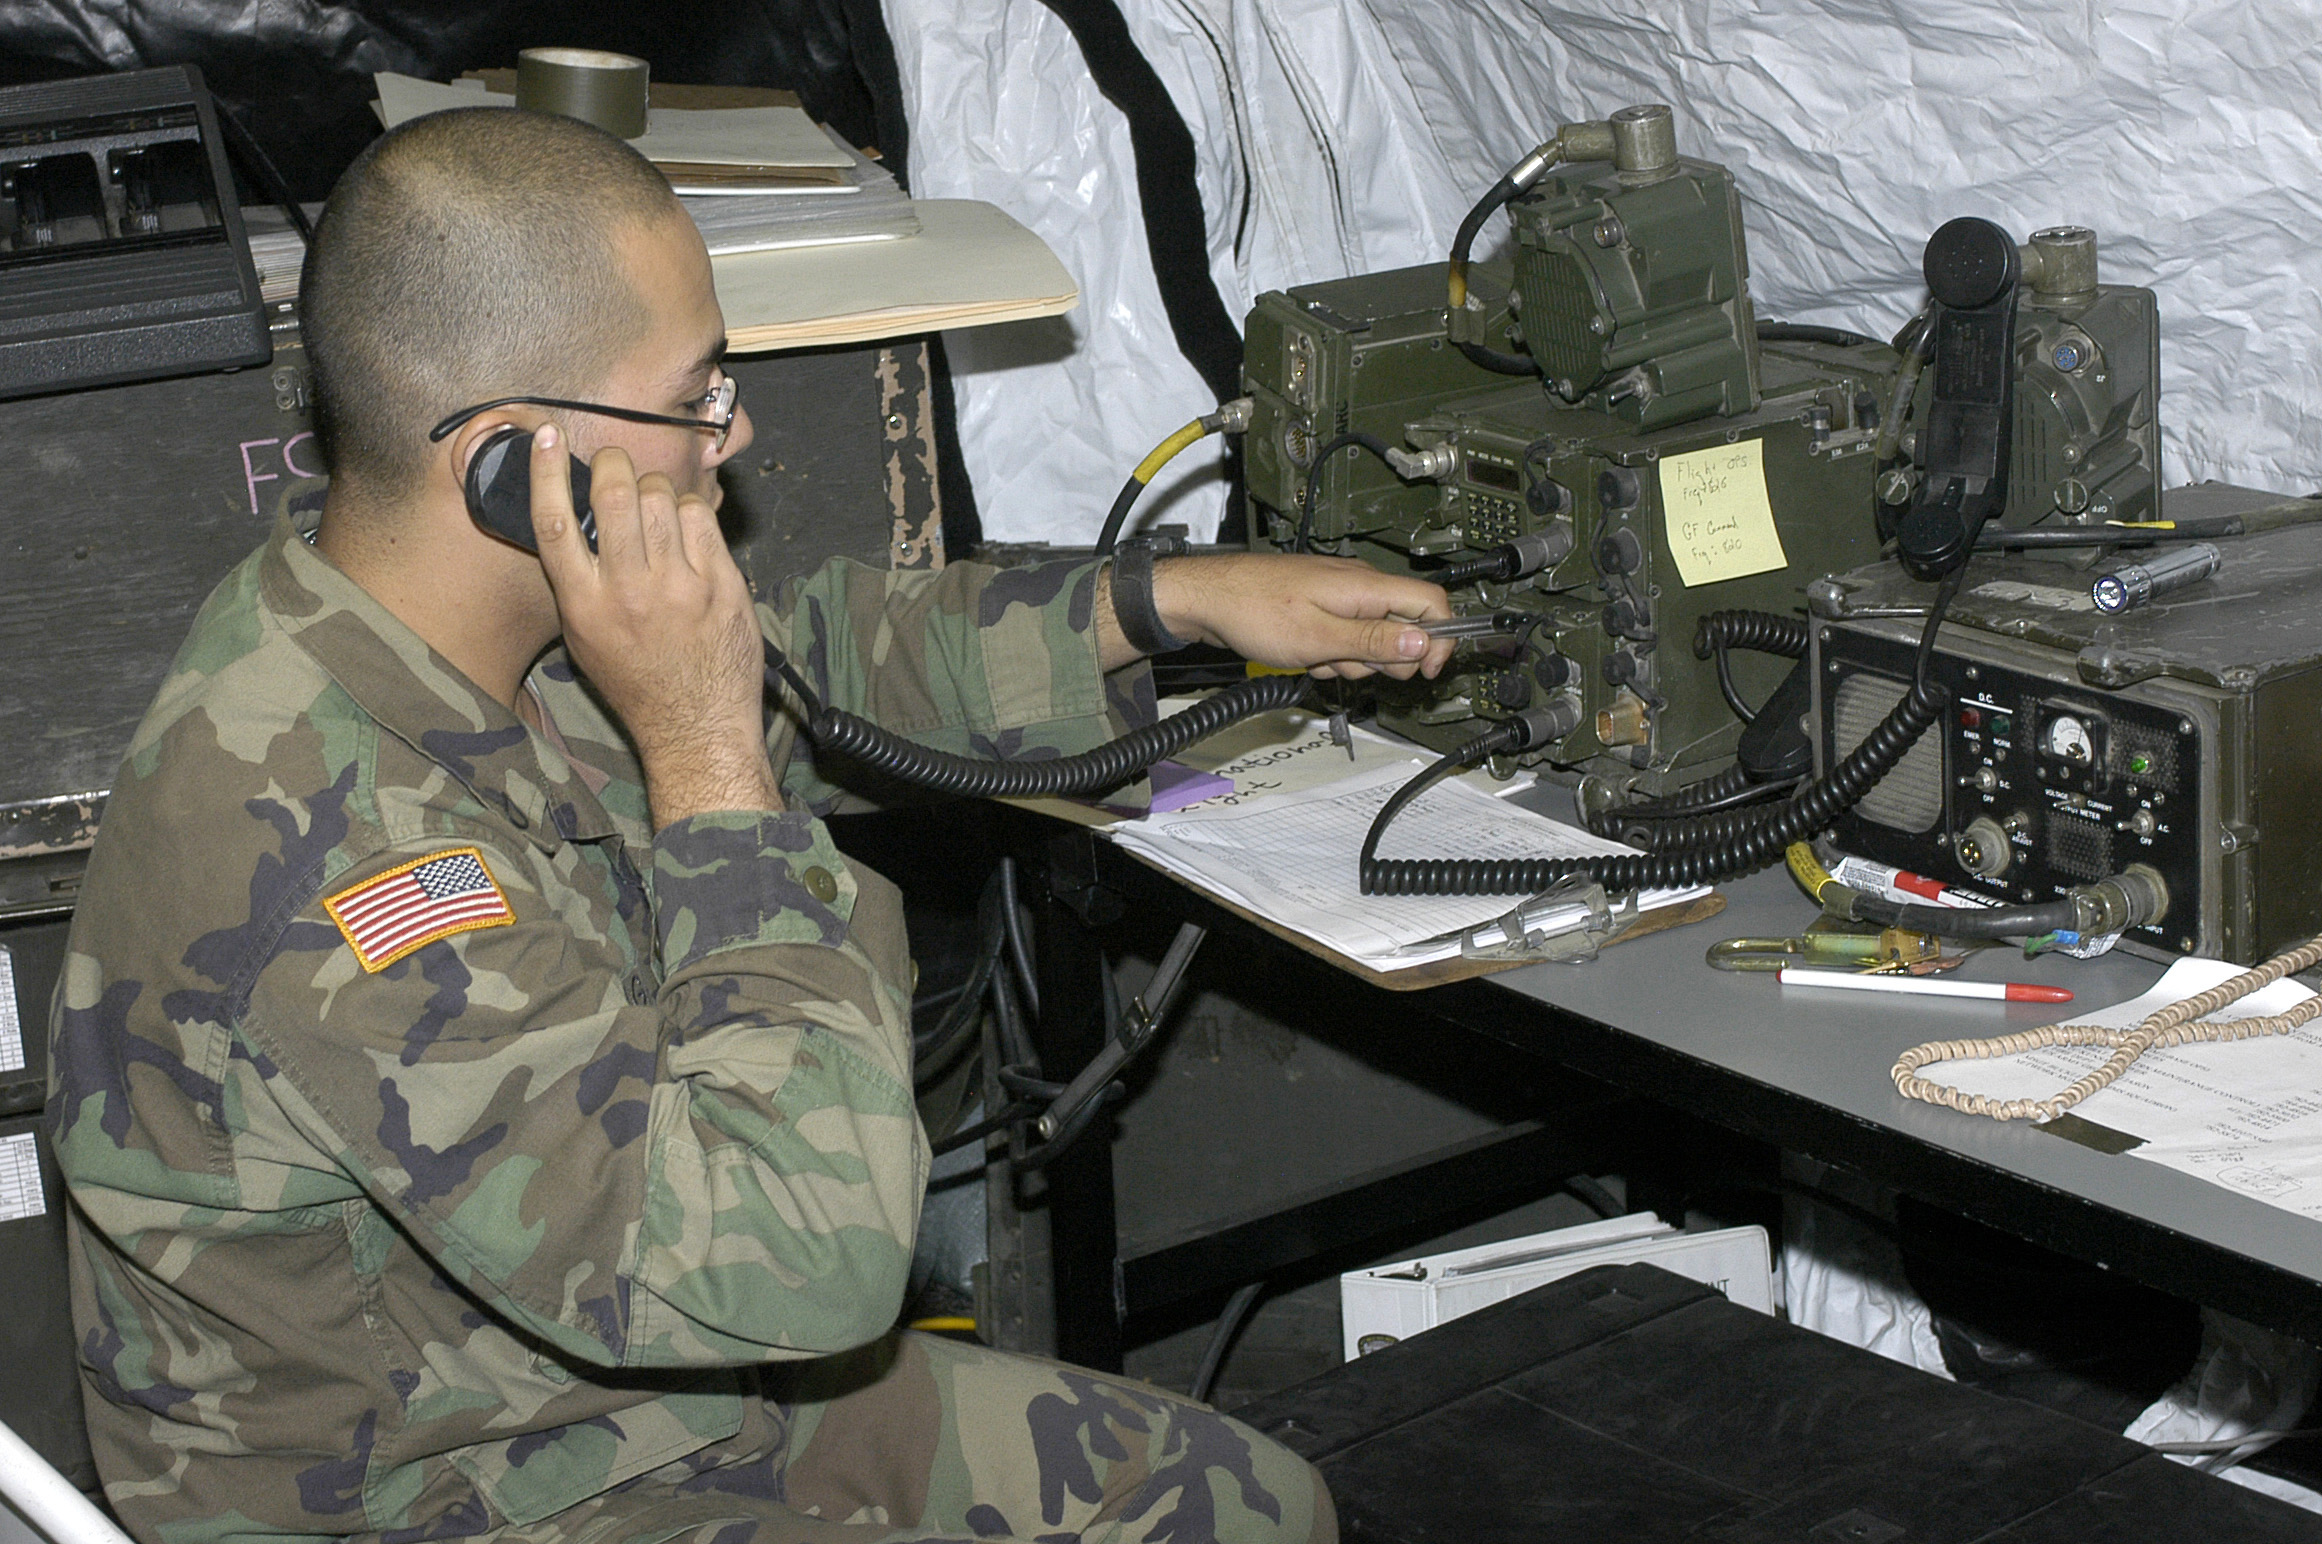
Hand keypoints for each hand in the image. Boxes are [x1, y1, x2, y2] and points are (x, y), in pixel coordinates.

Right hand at [530, 424, 779, 825]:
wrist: (696, 725)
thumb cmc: (636, 682)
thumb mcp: (584, 638)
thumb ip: (577, 579)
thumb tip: (572, 514)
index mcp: (584, 605)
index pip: (555, 521)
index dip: (545, 470)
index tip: (543, 436)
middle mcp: (629, 591)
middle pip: (615, 492)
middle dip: (614, 463)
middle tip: (616, 466)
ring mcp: (680, 587)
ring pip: (661, 496)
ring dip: (655, 490)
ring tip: (655, 510)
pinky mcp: (721, 585)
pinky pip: (701, 518)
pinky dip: (691, 513)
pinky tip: (687, 532)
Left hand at [1131, 552, 1457, 679]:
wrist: (1209, 599)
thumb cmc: (1254, 611)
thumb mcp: (1319, 638)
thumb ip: (1373, 641)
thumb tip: (1423, 643)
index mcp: (1366, 587)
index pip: (1431, 603)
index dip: (1439, 640)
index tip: (1425, 670)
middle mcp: (1360, 585)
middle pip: (1405, 626)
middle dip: (1384, 657)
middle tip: (1351, 665)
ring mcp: (1342, 594)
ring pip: (1373, 636)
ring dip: (1353, 658)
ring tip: (1319, 658)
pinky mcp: (1324, 604)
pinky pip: (1347, 635)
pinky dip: (1333, 652)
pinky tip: (1308, 654)